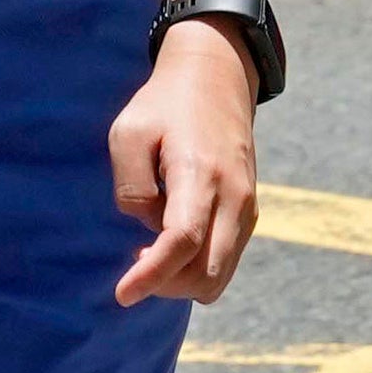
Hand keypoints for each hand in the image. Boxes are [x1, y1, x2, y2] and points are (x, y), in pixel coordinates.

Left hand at [109, 33, 261, 307]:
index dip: (152, 275)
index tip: (122, 294)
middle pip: (206, 272)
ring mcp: (247, 207)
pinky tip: (172, 246)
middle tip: (133, 263)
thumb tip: (147, 230)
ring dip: (182, 281)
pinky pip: (226, 261)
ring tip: (150, 254)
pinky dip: (198, 268)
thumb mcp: (128, 132)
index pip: (182, 241)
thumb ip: (132, 187)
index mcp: (200, 173)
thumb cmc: (164, 105)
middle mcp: (233, 197)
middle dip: (166, 284)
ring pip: (220, 276)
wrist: (217, 78)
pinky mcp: (249, 212)